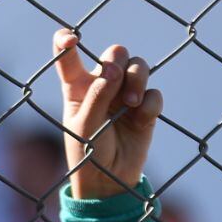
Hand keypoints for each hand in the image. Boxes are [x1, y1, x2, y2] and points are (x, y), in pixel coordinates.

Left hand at [52, 30, 161, 198]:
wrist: (109, 182)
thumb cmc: (87, 155)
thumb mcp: (85, 126)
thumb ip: (98, 96)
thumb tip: (115, 69)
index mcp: (77, 87)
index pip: (68, 57)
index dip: (66, 42)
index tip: (71, 39)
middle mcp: (102, 85)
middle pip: (116, 53)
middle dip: (119, 60)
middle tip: (116, 78)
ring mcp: (125, 95)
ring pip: (139, 67)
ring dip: (137, 79)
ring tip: (130, 103)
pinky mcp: (145, 108)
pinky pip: (154, 93)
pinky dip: (150, 104)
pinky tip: (141, 120)